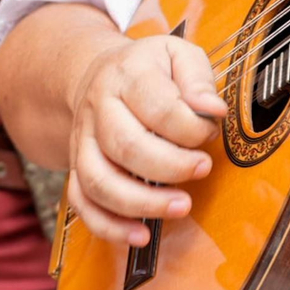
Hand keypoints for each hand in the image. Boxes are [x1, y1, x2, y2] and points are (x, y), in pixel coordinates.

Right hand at [66, 35, 227, 245]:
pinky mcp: (77, 167)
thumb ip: (198, 78)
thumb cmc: (149, 69)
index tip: (209, 132)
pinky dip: (108, 226)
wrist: (99, 73)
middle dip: (171, 167)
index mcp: (127, 75)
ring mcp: (83, 140)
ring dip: (142, 203)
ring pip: (99, 180)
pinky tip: (140, 235)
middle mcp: (98, 108)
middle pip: (126, 146)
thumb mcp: (178, 54)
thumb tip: (212, 110)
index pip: (158, 107)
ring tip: (180, 207)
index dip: (191, 128)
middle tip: (202, 169)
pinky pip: (82, 203)